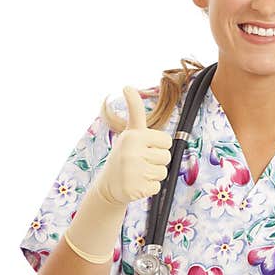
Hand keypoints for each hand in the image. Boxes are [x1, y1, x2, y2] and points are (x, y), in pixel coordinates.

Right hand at [92, 86, 172, 205]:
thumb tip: (127, 86)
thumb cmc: (124, 154)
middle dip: (156, 161)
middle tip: (139, 162)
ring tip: (137, 173)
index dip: (158, 146)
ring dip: (153, 175)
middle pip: (166, 157)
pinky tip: (136, 185)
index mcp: (133, 136)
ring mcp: (133, 171)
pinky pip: (157, 187)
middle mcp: (132, 152)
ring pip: (162, 172)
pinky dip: (148, 188)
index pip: (166, 141)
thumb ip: (134, 110)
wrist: (108, 185)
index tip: (144, 148)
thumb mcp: (129, 131)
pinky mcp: (135, 189)